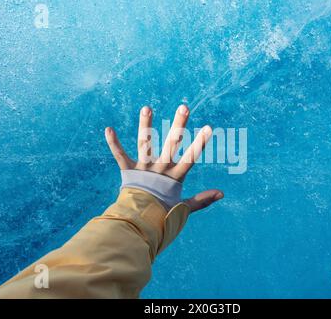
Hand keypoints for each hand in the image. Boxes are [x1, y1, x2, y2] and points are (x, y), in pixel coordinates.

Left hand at [105, 105, 223, 211]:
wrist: (139, 223)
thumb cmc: (164, 214)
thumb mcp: (185, 208)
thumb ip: (202, 200)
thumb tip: (222, 193)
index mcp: (175, 177)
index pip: (191, 158)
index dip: (200, 143)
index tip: (208, 128)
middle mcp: (160, 169)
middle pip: (172, 144)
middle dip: (179, 124)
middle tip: (184, 106)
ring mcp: (143, 169)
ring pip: (145, 143)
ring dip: (146, 125)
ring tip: (147, 108)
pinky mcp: (128, 171)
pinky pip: (120, 155)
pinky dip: (114, 143)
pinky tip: (108, 129)